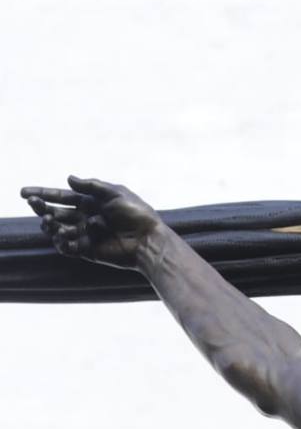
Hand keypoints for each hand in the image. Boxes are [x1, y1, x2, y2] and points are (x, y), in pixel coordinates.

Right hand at [20, 177, 162, 269]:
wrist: (148, 240)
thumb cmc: (137, 214)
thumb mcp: (116, 194)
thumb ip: (93, 187)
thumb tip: (68, 178)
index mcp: (91, 202)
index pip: (62, 197)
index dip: (43, 194)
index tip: (24, 192)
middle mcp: (84, 217)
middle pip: (55, 212)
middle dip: (41, 208)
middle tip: (33, 203)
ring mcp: (84, 234)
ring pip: (57, 230)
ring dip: (50, 225)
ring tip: (51, 220)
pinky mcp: (87, 250)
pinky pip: (67, 247)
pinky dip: (61, 241)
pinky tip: (63, 235)